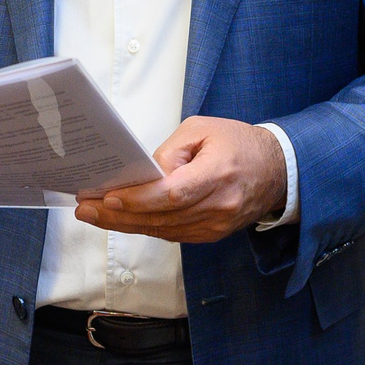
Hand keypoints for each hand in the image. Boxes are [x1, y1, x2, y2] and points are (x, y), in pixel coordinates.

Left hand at [75, 117, 286, 243]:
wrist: (278, 170)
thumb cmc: (239, 143)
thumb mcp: (203, 129)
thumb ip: (170, 151)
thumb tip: (142, 175)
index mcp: (218, 174)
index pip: (173, 194)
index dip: (139, 199)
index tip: (110, 196)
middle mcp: (219, 206)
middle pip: (162, 217)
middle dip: (119, 214)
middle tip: (86, 208)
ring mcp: (216, 226)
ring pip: (163, 231)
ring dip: (125, 224)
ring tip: (94, 214)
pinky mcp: (213, 235)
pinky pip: (173, 235)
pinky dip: (145, 227)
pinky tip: (122, 220)